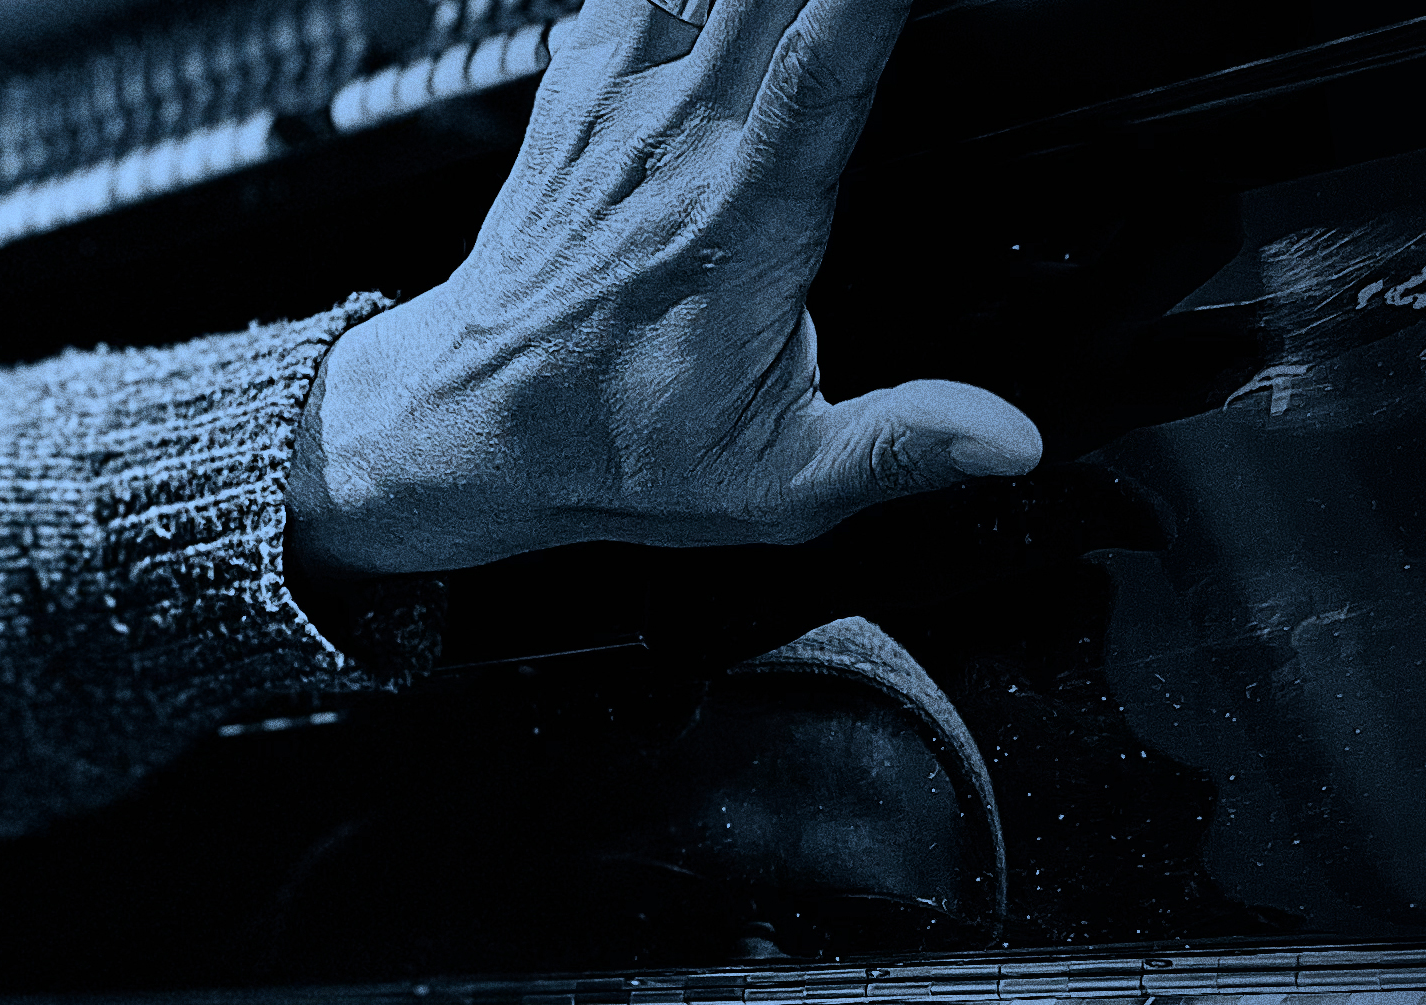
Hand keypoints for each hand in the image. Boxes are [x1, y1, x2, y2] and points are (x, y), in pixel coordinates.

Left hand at [285, 0, 1042, 573]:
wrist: (464, 426)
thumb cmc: (604, 447)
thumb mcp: (767, 483)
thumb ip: (896, 447)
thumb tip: (1011, 439)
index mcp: (742, 214)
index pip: (829, 52)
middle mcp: (678, 135)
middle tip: (885, 0)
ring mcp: (622, 95)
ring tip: (812, 3)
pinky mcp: (584, 78)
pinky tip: (732, 4)